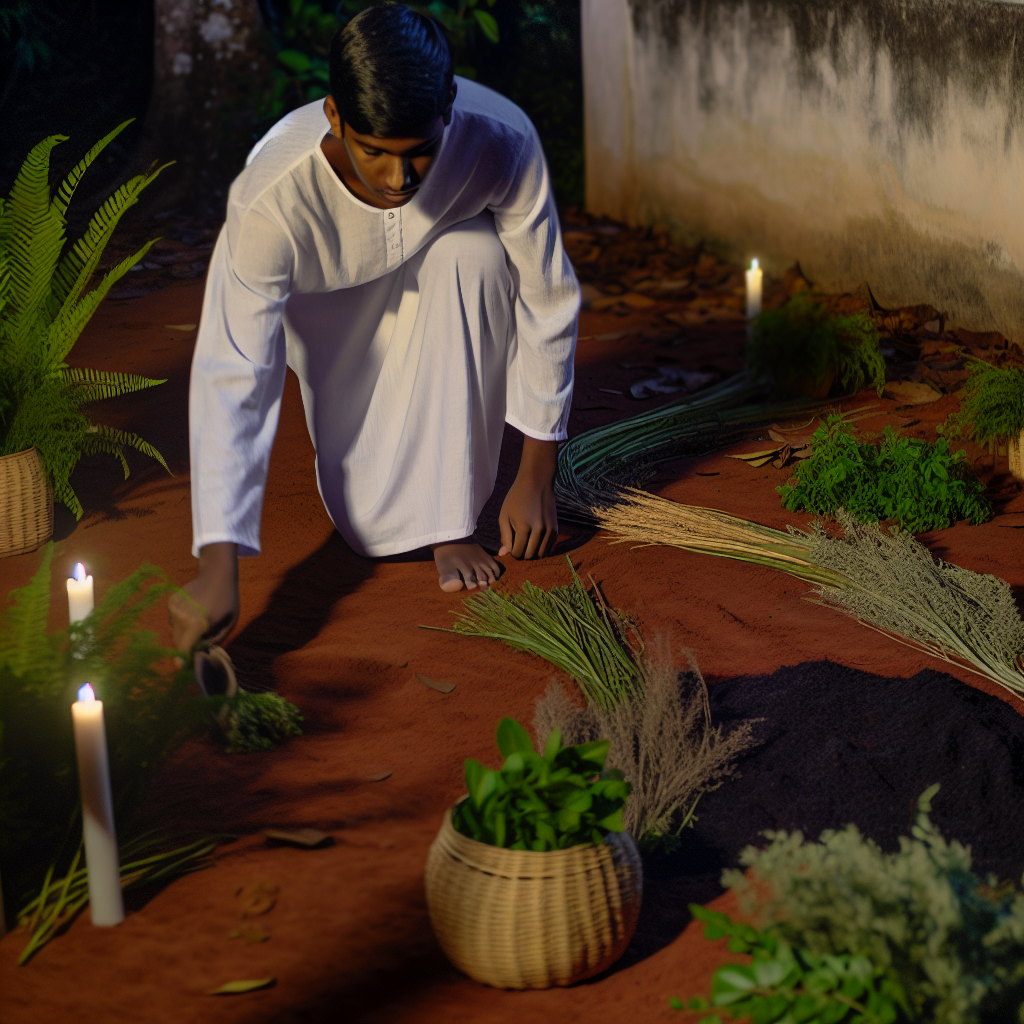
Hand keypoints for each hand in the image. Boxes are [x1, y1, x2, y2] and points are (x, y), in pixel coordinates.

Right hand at [169, 542, 238, 653]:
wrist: (217, 573)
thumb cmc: (227, 598)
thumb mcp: (229, 622)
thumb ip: (216, 640)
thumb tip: (203, 655)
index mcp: (198, 623)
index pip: (185, 649)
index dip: (185, 659)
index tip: (185, 666)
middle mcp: (182, 617)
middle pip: (179, 642)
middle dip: (187, 646)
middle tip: (200, 642)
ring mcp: (174, 608)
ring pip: (175, 631)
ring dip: (185, 633)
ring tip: (200, 621)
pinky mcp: (171, 602)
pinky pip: (173, 620)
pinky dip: (181, 621)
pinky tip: (194, 611)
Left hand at [499, 437, 558, 559]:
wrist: (536, 482)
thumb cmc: (516, 498)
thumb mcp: (504, 516)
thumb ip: (504, 536)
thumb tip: (503, 554)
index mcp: (523, 528)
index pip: (518, 552)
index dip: (512, 552)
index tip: (511, 546)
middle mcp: (539, 531)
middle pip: (529, 555)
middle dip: (522, 554)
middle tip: (518, 546)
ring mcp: (549, 530)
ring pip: (541, 554)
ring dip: (533, 553)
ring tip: (527, 544)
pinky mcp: (556, 529)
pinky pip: (550, 548)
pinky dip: (542, 549)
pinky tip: (536, 543)